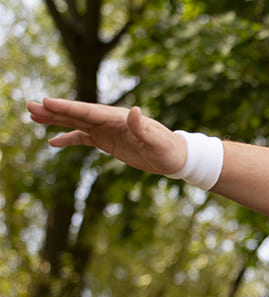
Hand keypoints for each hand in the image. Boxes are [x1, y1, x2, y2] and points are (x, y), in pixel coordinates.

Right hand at [28, 98, 185, 176]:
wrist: (175, 157)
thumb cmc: (168, 149)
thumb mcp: (157, 142)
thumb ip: (144, 129)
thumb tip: (135, 112)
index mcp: (119, 118)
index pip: (89, 111)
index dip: (68, 107)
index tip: (47, 102)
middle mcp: (110, 121)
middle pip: (77, 114)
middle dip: (54, 110)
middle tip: (29, 106)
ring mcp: (106, 130)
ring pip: (76, 122)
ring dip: (55, 120)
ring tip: (33, 116)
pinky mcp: (106, 141)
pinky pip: (83, 138)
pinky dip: (67, 139)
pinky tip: (52, 143)